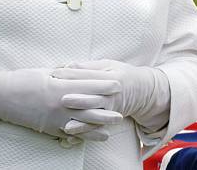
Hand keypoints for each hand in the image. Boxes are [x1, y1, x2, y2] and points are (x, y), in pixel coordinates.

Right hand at [0, 67, 122, 140]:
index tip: (117, 84)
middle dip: (107, 108)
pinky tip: (95, 136)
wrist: (2, 96)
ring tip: (113, 126)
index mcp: (59, 85)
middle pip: (88, 106)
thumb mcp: (45, 72)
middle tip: (122, 109)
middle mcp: (59, 103)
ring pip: (82, 123)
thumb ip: (63, 73)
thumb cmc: (23, 80)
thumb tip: (77, 69)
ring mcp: (55, 118)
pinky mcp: (49, 128)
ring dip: (99, 124)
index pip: (86, 85)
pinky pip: (70, 133)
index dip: (103, 85)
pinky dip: (84, 135)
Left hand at [52, 59, 169, 130]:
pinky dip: (84, 131)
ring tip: (66, 123)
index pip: (88, 75)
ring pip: (94, 115)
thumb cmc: (121, 73)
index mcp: (110, 77)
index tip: (56, 73)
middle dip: (77, 98)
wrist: (141, 90)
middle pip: (93, 96)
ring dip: (80, 119)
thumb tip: (69, 65)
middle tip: (61, 98)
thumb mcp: (108, 65)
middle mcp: (111, 94)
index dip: (72, 74)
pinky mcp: (109, 119)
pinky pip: (96, 126)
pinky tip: (71, 132)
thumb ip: (89, 66)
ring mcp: (111, 109)